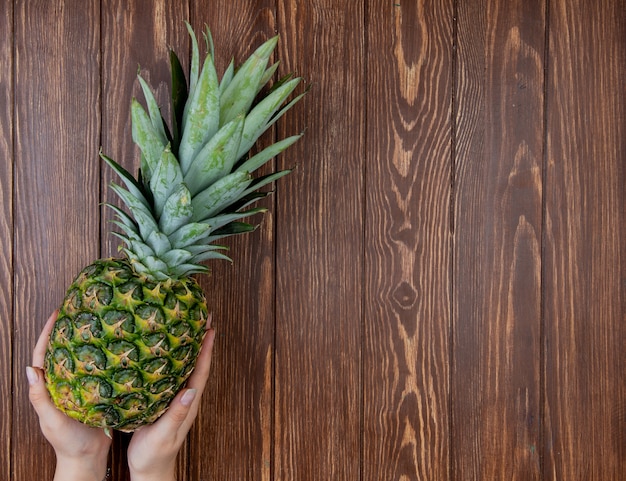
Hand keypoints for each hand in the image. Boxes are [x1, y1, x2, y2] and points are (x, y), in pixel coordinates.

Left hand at [27, 311, 111, 480]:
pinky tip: (111, 347)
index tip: (56, 314)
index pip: (43, 355)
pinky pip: (95, 369)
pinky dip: (100, 356)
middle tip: (78, 311)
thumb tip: (30, 369)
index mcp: (48, 387)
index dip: (48, 334)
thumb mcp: (51, 420)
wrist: (88, 458)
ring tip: (95, 322)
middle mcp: (62, 384)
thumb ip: (40, 397)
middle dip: (66, 331)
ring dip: (84, 341)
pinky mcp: (94, 392)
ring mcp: (78, 387)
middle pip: (61, 352)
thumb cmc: (67, 442)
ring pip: (79, 359)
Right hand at [127, 318, 215, 480]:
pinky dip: (174, 358)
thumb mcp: (164, 434)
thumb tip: (191, 392)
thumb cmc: (156, 454)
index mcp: (189, 403)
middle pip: (197, 363)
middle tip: (203, 316)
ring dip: (190, 346)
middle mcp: (186, 397)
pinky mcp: (165, 400)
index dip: (206, 350)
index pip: (201, 371)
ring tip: (189, 324)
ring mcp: (177, 398)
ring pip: (187, 367)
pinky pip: (173, 374)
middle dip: (201, 340)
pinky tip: (167, 349)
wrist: (150, 469)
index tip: (211, 328)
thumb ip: (177, 414)